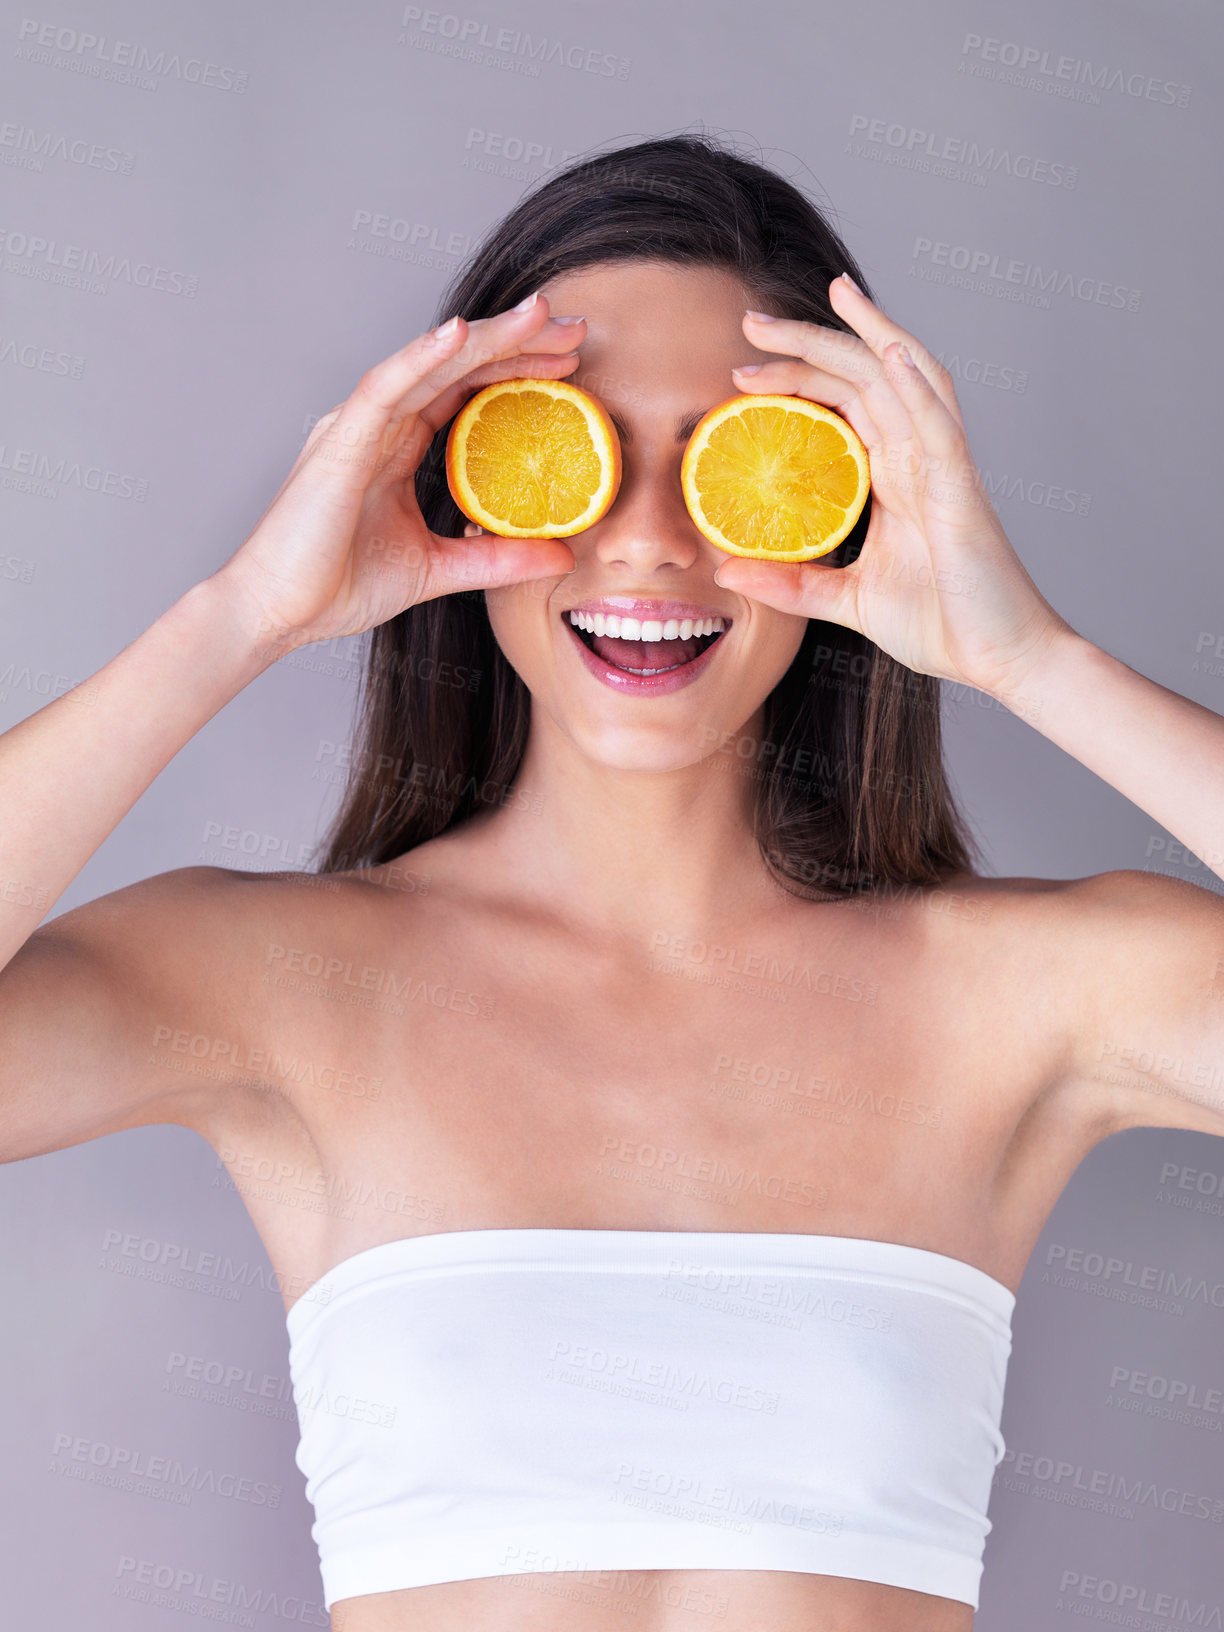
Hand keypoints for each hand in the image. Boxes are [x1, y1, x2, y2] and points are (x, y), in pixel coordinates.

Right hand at [211, 293, 584, 652]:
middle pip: (456, 365)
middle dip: (517, 341)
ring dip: (486, 336)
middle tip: (575, 324)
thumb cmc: (336, 586)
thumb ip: (497, 557)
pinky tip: (461, 334)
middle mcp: (378, 424)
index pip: (465, 391)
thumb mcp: (438, 569)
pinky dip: (422, 357)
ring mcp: (357, 426)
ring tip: (539, 314)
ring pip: (430, 364)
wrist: (277, 614)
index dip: (516, 370)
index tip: (570, 363)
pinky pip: (386, 388)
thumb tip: (563, 557)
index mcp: (396, 445)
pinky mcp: (339, 442)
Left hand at [713, 275, 1074, 698]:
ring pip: (906, 377)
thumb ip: (792, 583)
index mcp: (894, 477)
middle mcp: (918, 459)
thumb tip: (728, 569)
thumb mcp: (847, 602)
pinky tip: (889, 350)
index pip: (842, 404)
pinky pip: (938, 425)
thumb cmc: (941, 625)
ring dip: (868, 332)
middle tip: (752, 320)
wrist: (999, 659)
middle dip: (810, 341)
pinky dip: (915, 384)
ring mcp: (942, 468)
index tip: (740, 373)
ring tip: (833, 293)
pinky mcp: (961, 490)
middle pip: (863, 376)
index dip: (796, 378)